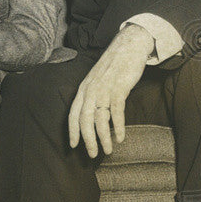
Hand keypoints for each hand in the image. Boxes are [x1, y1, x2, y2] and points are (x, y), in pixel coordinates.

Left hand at [68, 24, 154, 157]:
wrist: (128, 45)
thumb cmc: (114, 65)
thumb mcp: (97, 80)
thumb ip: (93, 95)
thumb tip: (92, 116)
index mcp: (83, 89)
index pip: (73, 114)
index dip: (72, 131)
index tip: (73, 146)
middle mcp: (90, 90)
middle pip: (84, 120)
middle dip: (87, 140)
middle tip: (92, 155)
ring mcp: (104, 89)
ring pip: (100, 119)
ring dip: (103, 137)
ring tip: (108, 151)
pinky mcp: (119, 88)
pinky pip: (116, 111)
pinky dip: (118, 126)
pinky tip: (120, 138)